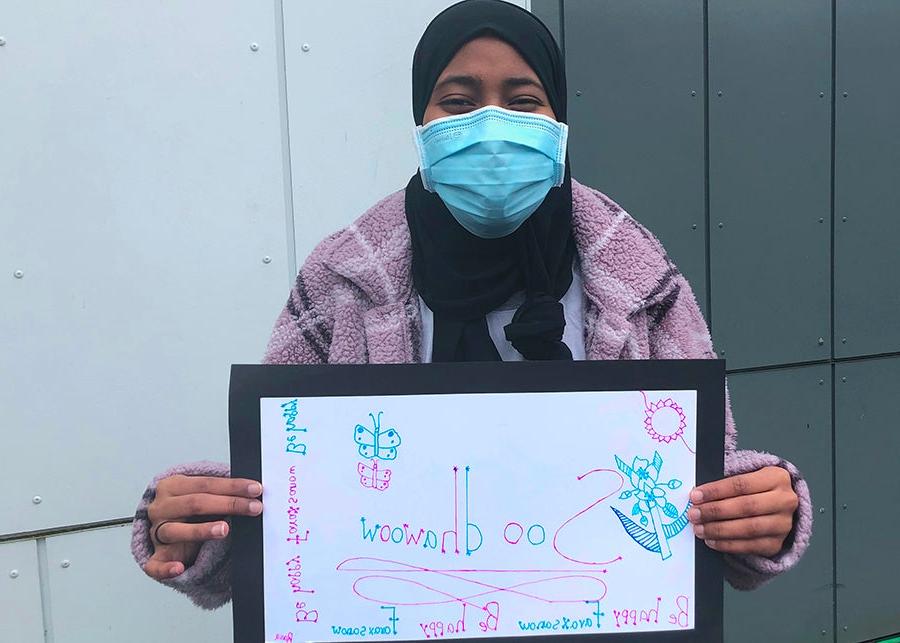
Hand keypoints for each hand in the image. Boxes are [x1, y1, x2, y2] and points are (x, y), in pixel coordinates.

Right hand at [143, 475, 262, 579]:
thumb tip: (253, 491)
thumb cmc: (190, 510)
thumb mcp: (201, 494)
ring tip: (224, 529)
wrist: (165, 529)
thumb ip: (220, 492)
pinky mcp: (156, 556)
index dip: (232, 486)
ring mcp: (156, 532)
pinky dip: (166, 568)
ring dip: (201, 530)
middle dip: (228, 504)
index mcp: (173, 486)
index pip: (205, 484)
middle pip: (195, 504)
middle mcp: (161, 507)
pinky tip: (179, 568)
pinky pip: (155, 565)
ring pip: (175, 531)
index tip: (255, 489)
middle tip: (254, 508)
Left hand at [688, 466, 797, 556]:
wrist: (778, 506)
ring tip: (699, 529)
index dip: (716, 491)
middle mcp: (785, 501)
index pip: (741, 484)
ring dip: (719, 530)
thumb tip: (698, 495)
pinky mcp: (777, 543)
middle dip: (715, 511)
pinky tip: (712, 540)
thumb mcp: (747, 476)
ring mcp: (783, 524)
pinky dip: (727, 544)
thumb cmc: (755, 489)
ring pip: (748, 528)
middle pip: (745, 507)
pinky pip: (750, 546)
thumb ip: (726, 484)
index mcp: (776, 477)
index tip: (695, 496)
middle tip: (693, 514)